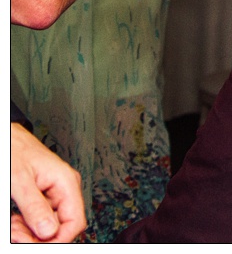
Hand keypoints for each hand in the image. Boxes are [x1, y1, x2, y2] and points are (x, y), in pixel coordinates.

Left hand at [10, 125, 84, 242]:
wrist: (8, 137)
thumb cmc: (14, 150)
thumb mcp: (21, 180)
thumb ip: (35, 206)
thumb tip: (49, 231)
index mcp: (66, 182)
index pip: (75, 221)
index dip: (59, 239)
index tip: (39, 245)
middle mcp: (64, 188)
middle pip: (62, 226)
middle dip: (40, 237)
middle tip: (18, 236)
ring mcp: (55, 193)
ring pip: (50, 226)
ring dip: (31, 233)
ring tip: (13, 229)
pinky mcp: (44, 197)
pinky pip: (41, 219)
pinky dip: (28, 227)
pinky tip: (16, 223)